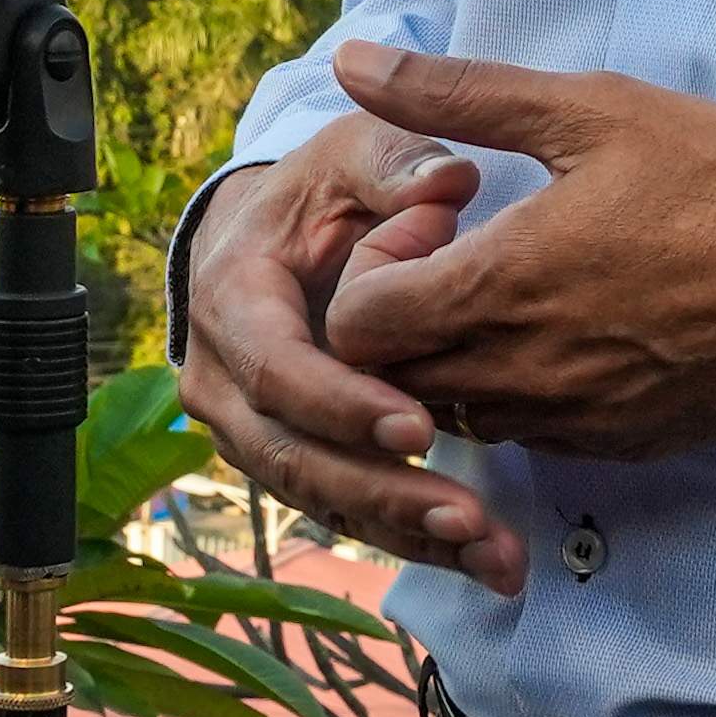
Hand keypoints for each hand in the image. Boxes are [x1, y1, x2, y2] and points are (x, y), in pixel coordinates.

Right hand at [173, 116, 530, 594]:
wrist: (268, 235)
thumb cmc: (317, 192)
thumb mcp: (351, 155)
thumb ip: (397, 161)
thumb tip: (449, 180)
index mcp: (231, 301)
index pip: (278, 369)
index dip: (342, 403)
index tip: (418, 427)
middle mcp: (223, 381)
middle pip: (294, 457)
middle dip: (382, 493)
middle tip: (468, 519)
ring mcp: (251, 432)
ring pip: (319, 499)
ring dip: (405, 534)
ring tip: (493, 554)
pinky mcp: (291, 462)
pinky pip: (342, 512)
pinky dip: (410, 539)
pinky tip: (483, 561)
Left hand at [319, 43, 715, 463]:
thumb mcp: (594, 110)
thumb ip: (458, 94)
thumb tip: (351, 62)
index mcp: (508, 285)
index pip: (356, 323)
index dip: (371, 268)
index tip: (434, 220)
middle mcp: (528, 372)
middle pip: (391, 381)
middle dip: (401, 318)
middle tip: (461, 252)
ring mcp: (577, 421)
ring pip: (458, 413)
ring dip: (456, 359)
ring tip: (517, 287)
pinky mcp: (622, 445)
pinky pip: (529, 434)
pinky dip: (520, 389)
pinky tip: (574, 325)